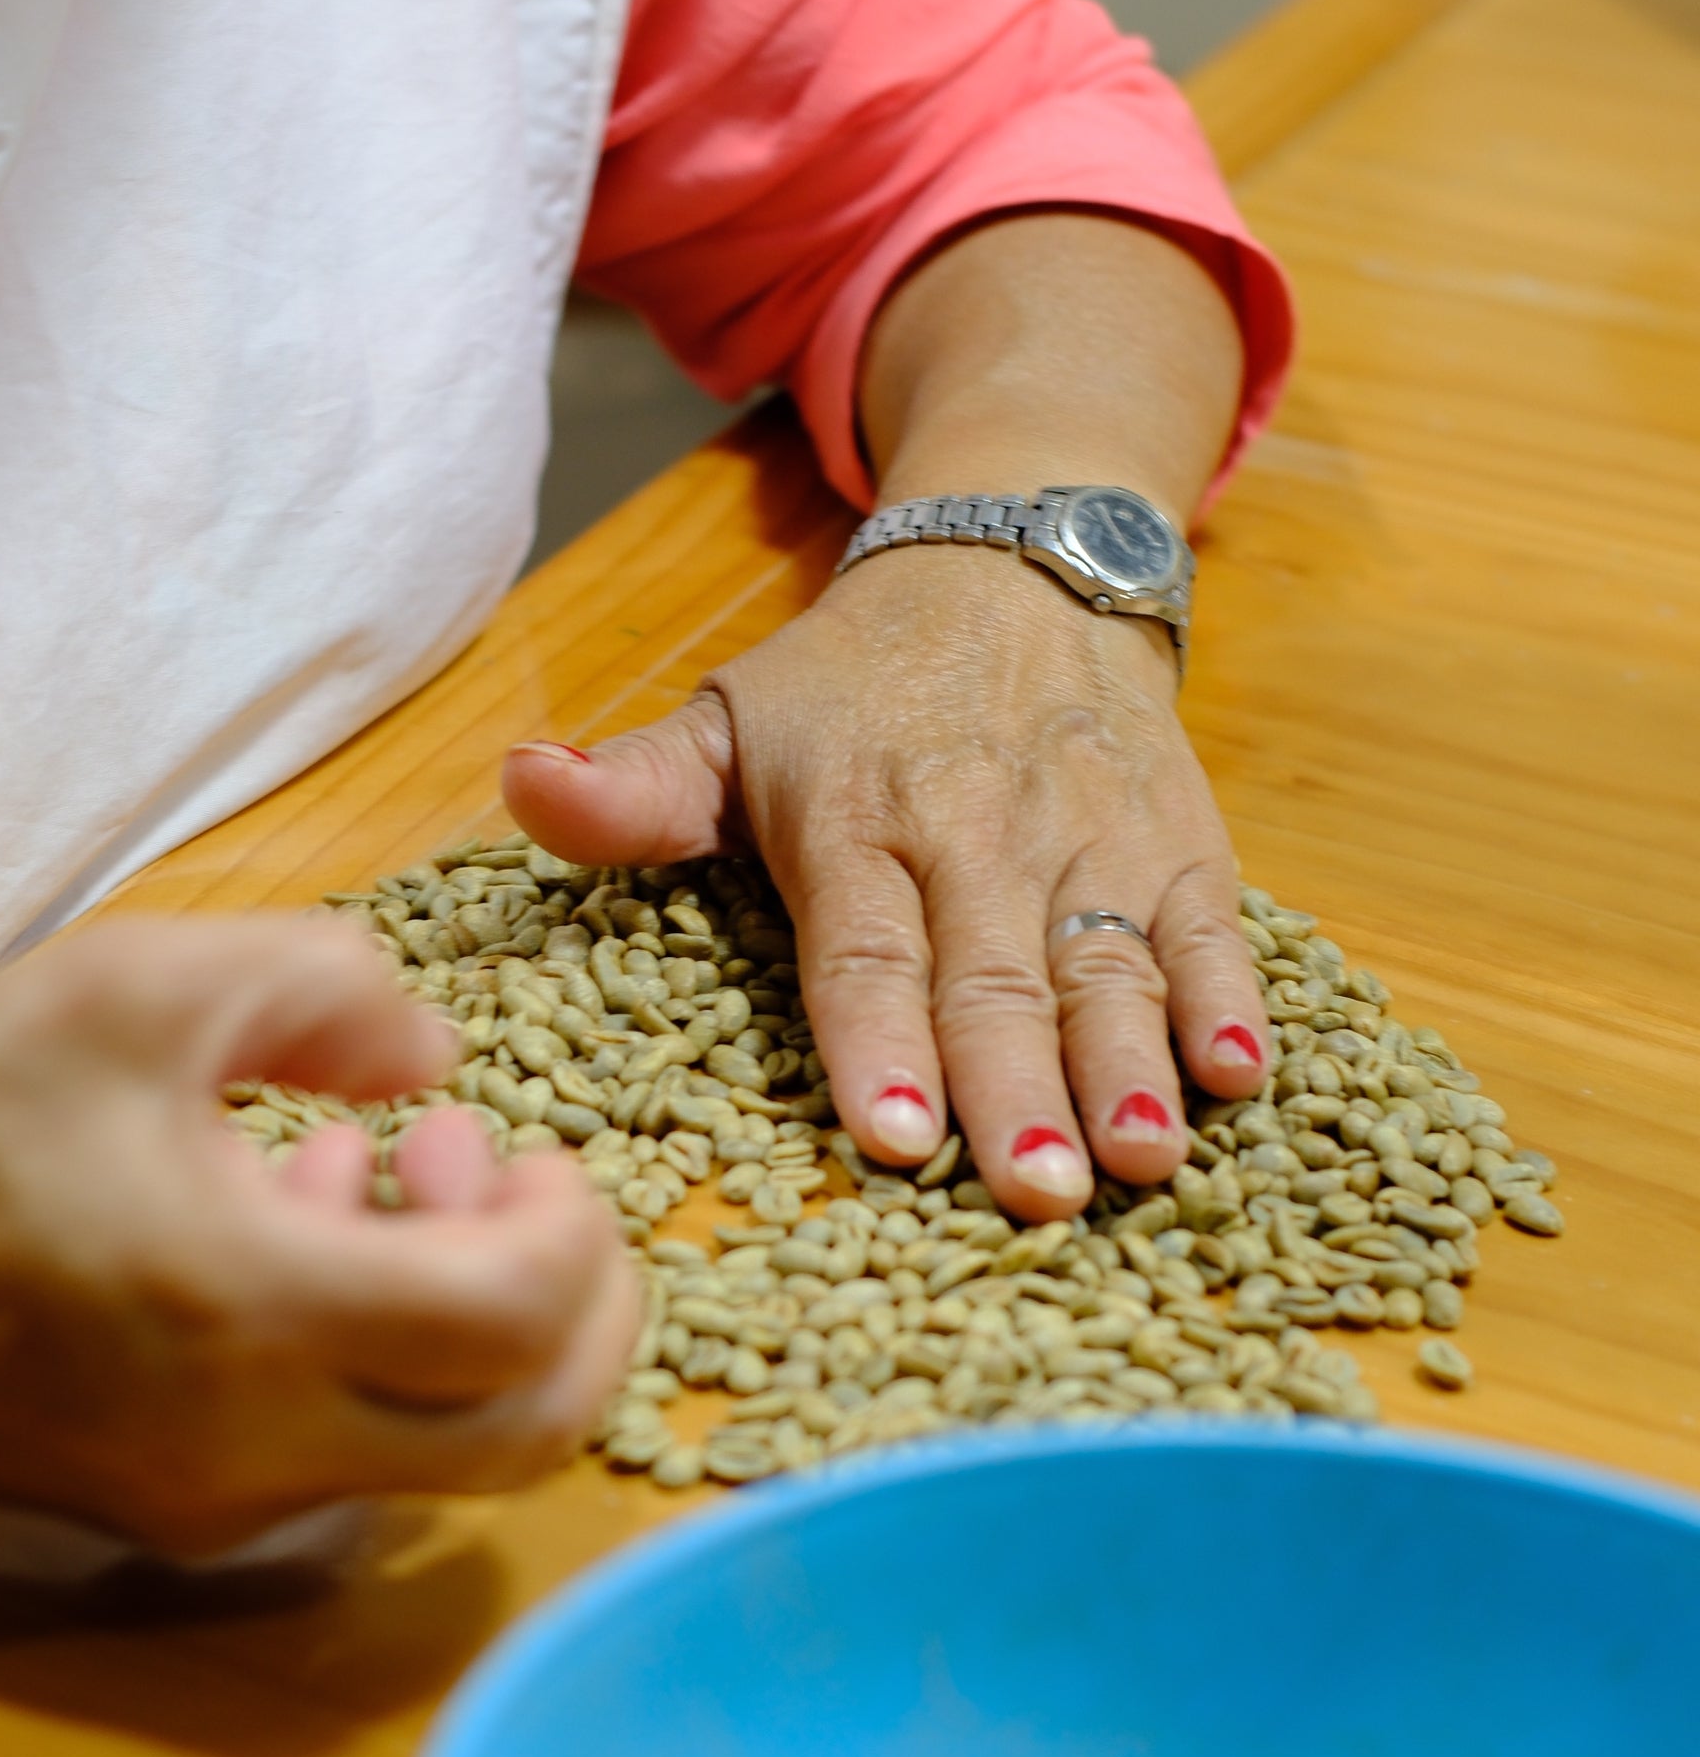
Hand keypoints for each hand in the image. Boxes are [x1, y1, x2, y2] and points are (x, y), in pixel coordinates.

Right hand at [0, 917, 637, 1551]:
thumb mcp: (142, 982)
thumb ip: (331, 985)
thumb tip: (436, 1054)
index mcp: (253, 1314)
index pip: (520, 1325)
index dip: (576, 1235)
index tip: (536, 1147)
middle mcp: (253, 1445)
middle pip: (526, 1441)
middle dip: (575, 1314)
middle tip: (529, 1189)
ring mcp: (216, 1501)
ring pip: (440, 1456)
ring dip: (465, 1322)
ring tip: (389, 1164)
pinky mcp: (176, 1515)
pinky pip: (343, 1458)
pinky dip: (376, 1356)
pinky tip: (299, 1218)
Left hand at [508, 209, 1272, 1220]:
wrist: (1019, 563)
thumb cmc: (850, 688)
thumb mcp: (726, 721)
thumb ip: (633, 789)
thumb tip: (517, 781)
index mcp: (855, 819)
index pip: (865, 949)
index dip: (881, 1042)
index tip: (896, 1135)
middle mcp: (979, 834)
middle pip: (995, 980)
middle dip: (1015, 1090)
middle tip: (1033, 1193)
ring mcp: (1090, 839)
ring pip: (1108, 967)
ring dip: (1127, 1067)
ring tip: (1137, 1162)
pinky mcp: (1179, 840)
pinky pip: (1209, 926)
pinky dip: (1229, 998)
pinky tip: (1239, 1076)